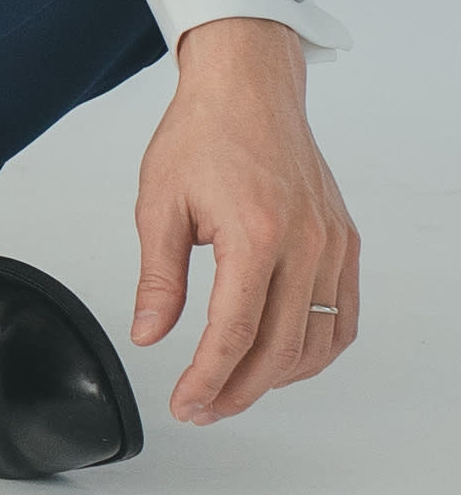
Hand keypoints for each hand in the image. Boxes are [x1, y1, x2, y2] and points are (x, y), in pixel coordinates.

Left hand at [131, 18, 360, 421]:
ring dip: (277, 377)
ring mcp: (332, 243)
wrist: (248, 86)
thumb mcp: (160, 204)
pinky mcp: (344, 241)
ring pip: (317, 342)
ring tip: (234, 388)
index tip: (185, 405)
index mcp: (256, 234)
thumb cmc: (203, 133)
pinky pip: (342, 315)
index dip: (208, 379)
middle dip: (238, 390)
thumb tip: (149, 335)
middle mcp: (305, 243)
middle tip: (202, 408)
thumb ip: (158, 279)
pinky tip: (282, 359)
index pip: (234, 333)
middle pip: (279, 349)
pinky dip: (315, 349)